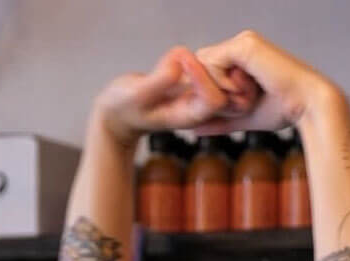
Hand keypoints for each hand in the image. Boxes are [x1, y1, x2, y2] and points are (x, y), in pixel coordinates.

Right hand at [94, 45, 236, 146]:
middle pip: (229, 89)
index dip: (203, 76)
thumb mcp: (136, 93)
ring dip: (210, 61)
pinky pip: (213, 69)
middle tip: (188, 55)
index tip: (182, 59)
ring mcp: (199, 96)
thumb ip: (159, 80)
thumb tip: (181, 62)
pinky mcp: (195, 83)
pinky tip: (180, 57)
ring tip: (181, 57)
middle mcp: (200, 108)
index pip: (214, 99)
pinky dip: (202, 58)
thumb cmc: (124, 108)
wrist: (120, 113)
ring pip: (225, 78)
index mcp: (190, 116)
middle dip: (213, 67)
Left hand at [190, 31, 340, 134]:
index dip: (211, 95)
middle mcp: (240, 46)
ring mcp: (242, 43)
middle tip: (243, 105)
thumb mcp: (242, 116)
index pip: (207, 73)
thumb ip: (218, 120)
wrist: (306, 105)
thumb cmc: (282, 110)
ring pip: (204, 67)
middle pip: (201, 70)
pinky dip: (224, 84)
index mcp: (241, 58)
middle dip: (214, 94)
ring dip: (221, 92)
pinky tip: (247, 91)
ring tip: (248, 99)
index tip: (237, 109)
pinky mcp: (244, 45)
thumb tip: (194, 128)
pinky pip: (212, 64)